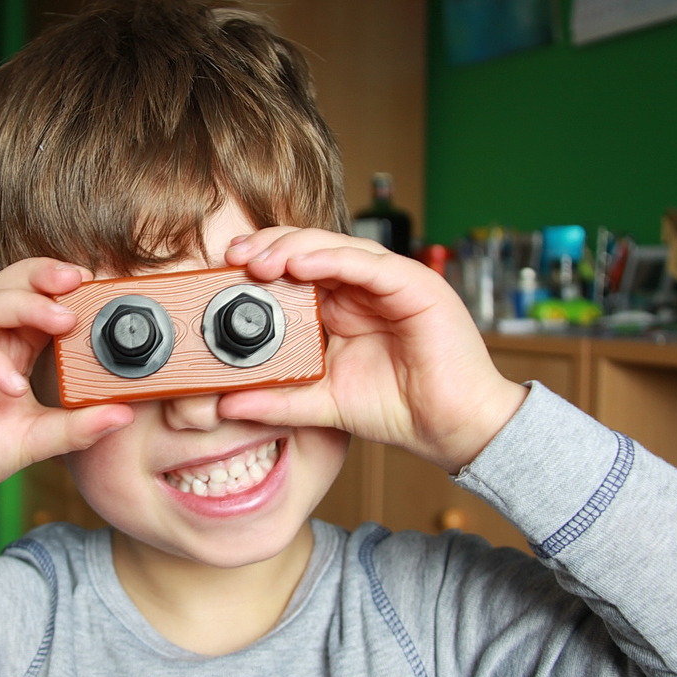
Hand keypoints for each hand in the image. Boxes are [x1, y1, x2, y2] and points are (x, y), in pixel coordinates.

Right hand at [0, 259, 133, 538]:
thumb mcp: (36, 438)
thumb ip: (77, 426)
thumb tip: (123, 415)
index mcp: (9, 344)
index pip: (39, 300)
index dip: (67, 291)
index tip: (102, 290)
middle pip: (12, 284)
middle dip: (47, 277)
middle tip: (80, 281)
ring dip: (28, 307)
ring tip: (62, 321)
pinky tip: (12, 384)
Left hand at [219, 228, 525, 472]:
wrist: (452, 429)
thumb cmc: (399, 409)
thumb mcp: (323, 403)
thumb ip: (277, 401)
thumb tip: (226, 404)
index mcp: (343, 307)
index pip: (295, 270)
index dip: (260, 263)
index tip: (224, 271)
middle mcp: (364, 288)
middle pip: (310, 249)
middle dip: (269, 247)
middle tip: (234, 257)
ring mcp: (390, 282)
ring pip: (335, 248)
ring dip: (293, 248)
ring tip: (260, 259)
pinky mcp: (415, 285)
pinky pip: (367, 264)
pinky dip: (332, 259)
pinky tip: (301, 265)